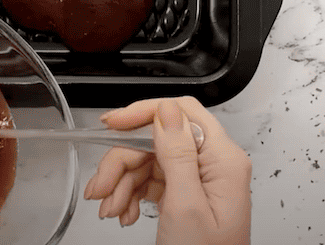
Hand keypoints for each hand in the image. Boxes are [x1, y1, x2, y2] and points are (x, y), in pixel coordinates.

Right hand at [83, 97, 251, 244]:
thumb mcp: (185, 205)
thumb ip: (177, 153)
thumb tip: (166, 110)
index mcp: (223, 160)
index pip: (182, 113)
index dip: (144, 112)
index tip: (112, 122)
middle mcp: (213, 165)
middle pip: (157, 140)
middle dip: (122, 161)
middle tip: (101, 186)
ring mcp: (199, 181)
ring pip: (148, 162)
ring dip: (122, 184)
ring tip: (109, 208)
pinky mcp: (185, 196)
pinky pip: (150, 182)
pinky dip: (130, 196)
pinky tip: (122, 214)